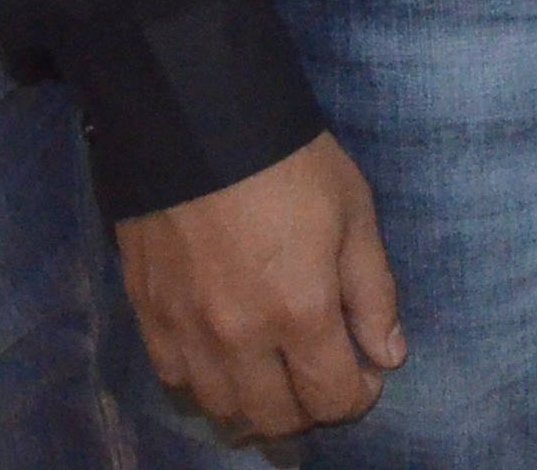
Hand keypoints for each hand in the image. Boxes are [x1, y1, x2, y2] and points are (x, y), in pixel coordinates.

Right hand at [118, 133, 404, 445]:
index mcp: (300, 312)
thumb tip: (389, 355)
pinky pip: (173, 376)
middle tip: (322, 372)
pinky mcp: (147, 311)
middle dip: (310, 407)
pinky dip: (203, 378)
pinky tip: (223, 351)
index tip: (368, 373)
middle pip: (275, 418)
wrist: (198, 118)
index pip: (332, 398)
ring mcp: (186, 328)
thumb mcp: (354, 213)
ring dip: (255, 401)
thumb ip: (373, 292)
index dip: (359, 396)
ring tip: (275, 368)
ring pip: (221, 406)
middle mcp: (239, 336)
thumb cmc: (291, 161)